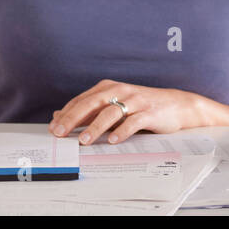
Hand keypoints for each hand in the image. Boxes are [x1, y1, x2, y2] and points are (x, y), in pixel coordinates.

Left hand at [48, 80, 204, 144]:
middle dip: (74, 118)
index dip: (66, 114)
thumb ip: (88, 111)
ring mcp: (135, 100)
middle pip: (92, 103)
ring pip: (111, 113)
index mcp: (108, 87)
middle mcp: (120, 91)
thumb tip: (58, 116)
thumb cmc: (140, 106)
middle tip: (60, 133)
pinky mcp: (149, 112)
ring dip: (95, 127)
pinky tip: (112, 140)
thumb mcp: (113, 106)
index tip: (53, 128)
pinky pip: (133, 121)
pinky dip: (122, 131)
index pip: (82, 100)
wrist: (175, 105)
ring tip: (83, 140)